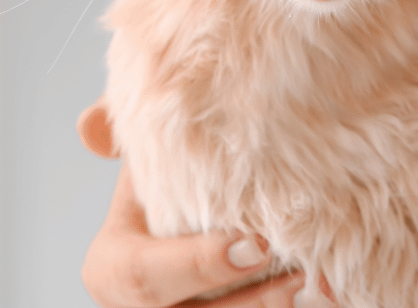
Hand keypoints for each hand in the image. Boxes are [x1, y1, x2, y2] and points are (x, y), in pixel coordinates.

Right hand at [78, 102, 306, 306]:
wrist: (198, 213)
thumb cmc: (169, 181)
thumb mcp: (143, 153)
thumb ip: (122, 129)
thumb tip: (90, 127)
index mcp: (112, 270)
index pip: (146, 277)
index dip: (198, 265)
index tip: (254, 243)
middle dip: (251, 302)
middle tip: (301, 274)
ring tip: (324, 285)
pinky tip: (326, 295)